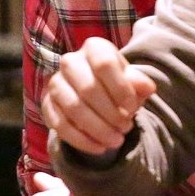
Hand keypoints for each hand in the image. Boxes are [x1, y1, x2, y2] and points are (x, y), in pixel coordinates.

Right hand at [40, 36, 156, 154]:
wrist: (96, 95)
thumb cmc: (117, 85)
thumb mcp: (132, 81)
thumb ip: (139, 83)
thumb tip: (147, 87)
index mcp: (94, 48)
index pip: (105, 64)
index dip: (121, 89)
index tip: (133, 109)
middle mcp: (70, 61)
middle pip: (88, 88)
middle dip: (110, 114)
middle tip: (126, 128)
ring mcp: (55, 83)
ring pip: (73, 108)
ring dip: (97, 129)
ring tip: (116, 141)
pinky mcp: (47, 105)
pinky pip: (60, 125)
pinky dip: (82, 140)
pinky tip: (99, 148)